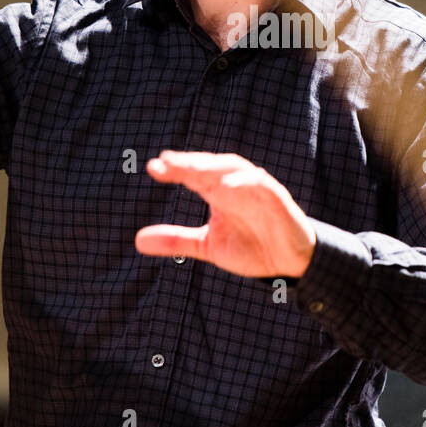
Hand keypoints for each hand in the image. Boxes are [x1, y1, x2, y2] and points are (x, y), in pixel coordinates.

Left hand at [136, 151, 316, 277]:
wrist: (289, 263)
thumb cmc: (251, 246)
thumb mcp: (208, 245)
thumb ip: (176, 240)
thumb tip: (137, 240)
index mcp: (218, 192)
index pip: (193, 175)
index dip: (175, 169)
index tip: (153, 167)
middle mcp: (235, 185)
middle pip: (210, 167)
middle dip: (189, 163)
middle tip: (167, 163)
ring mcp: (257, 190)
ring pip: (234, 169)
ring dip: (213, 167)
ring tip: (190, 169)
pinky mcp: (277, 199)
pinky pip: (261, 185)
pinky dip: (245, 182)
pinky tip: (226, 185)